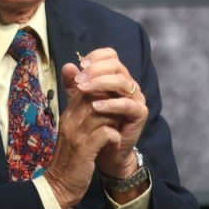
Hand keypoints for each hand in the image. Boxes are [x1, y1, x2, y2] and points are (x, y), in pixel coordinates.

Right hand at [43, 60, 121, 208]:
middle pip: (95, 96)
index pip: (87, 87)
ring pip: (103, 112)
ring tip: (120, 126)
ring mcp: (77, 135)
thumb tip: (85, 86)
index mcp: (69, 113)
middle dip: (113, 101)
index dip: (105, 91)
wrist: (61, 185)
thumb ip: (80, 108)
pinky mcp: (85, 150)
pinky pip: (106, 133)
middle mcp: (71, 120)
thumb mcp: (74, 128)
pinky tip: (115, 141)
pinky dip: (114, 136)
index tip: (116, 101)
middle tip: (121, 111)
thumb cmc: (72, 155)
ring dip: (116, 118)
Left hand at [72, 48, 147, 178]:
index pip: (111, 56)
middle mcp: (129, 84)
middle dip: (95, 70)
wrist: (106, 152)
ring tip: (82, 90)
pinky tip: (95, 106)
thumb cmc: (94, 124)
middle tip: (78, 80)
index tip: (81, 65)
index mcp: (117, 77)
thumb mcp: (80, 102)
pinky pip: (127, 104)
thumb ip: (74, 85)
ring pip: (123, 82)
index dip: (97, 56)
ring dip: (100, 83)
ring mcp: (136, 98)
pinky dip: (111, 104)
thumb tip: (68, 66)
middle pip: (117, 66)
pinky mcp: (140, 114)